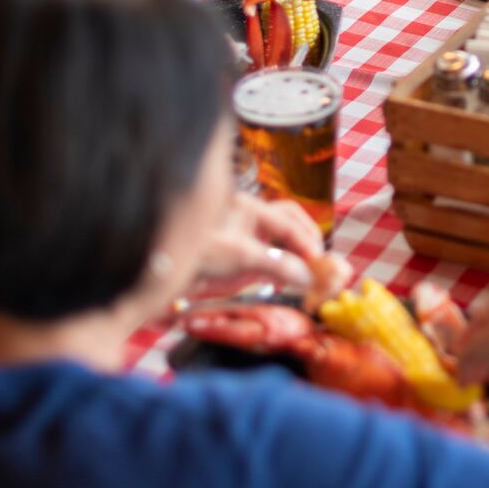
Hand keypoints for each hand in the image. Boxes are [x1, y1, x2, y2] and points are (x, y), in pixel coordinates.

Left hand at [190, 192, 325, 291]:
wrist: (168, 276)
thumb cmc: (197, 256)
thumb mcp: (239, 257)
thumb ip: (275, 264)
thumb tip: (308, 275)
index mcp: (248, 207)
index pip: (286, 220)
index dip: (305, 239)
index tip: (318, 259)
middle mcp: (251, 219)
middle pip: (290, 221)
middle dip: (307, 238)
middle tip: (320, 260)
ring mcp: (249, 238)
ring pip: (285, 240)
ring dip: (300, 253)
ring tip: (312, 270)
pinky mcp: (247, 259)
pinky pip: (276, 258)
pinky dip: (289, 267)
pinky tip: (295, 280)